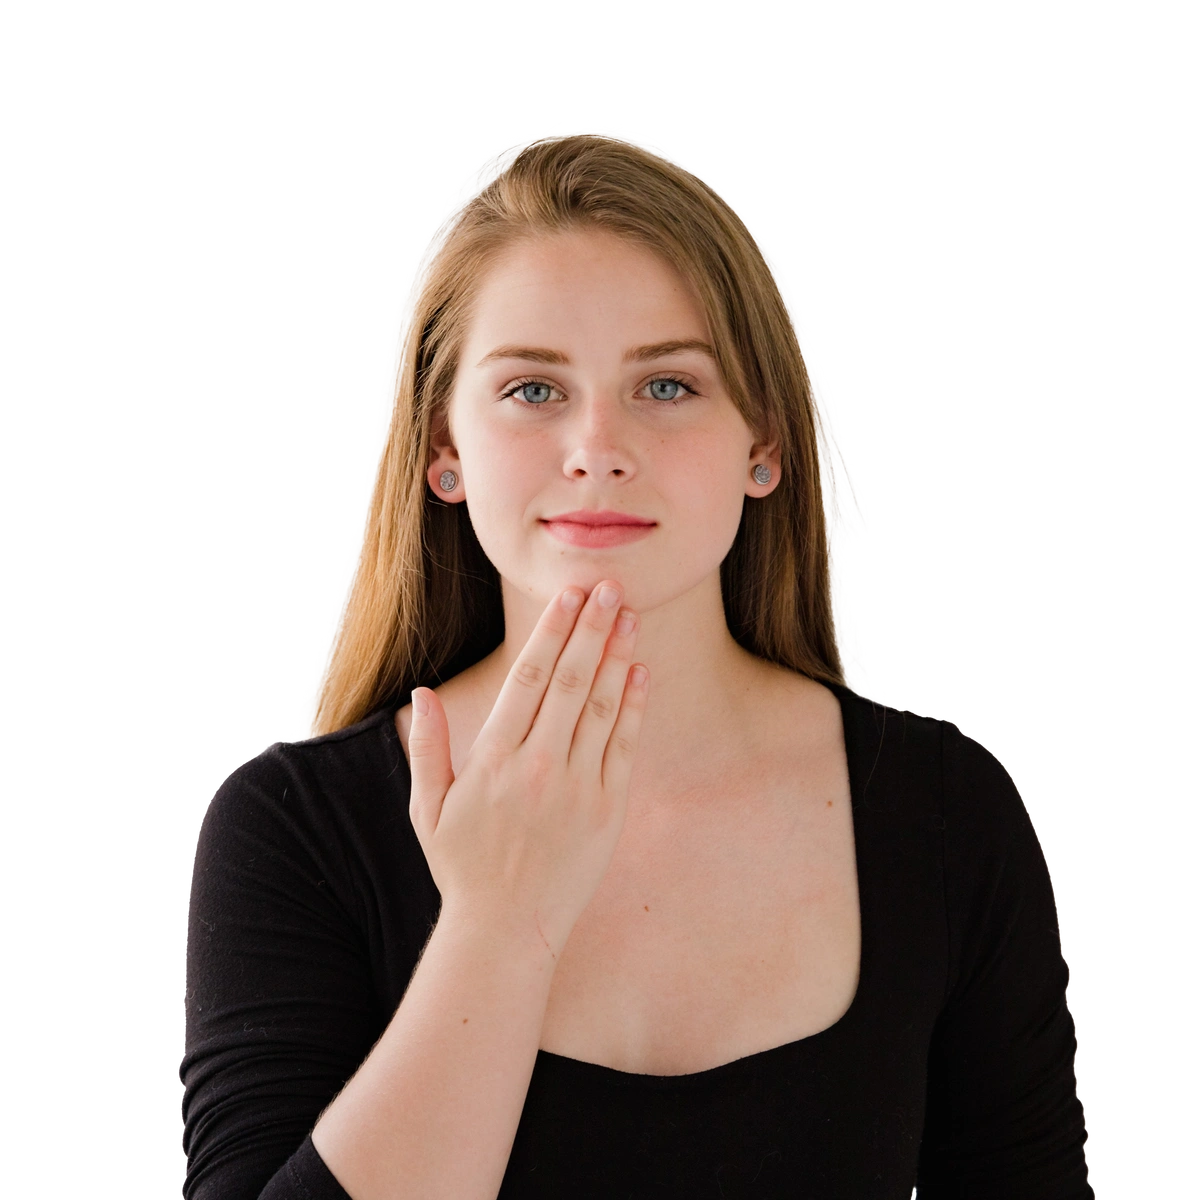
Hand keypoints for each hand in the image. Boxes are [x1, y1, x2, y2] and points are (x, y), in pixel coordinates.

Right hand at [407, 581, 647, 959]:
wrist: (508, 930)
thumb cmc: (464, 866)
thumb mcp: (429, 808)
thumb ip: (427, 747)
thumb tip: (421, 693)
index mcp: (494, 759)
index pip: (528, 678)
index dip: (552, 631)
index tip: (568, 596)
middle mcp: (538, 766)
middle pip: (571, 680)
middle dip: (591, 628)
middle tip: (610, 587)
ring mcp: (578, 787)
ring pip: (602, 706)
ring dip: (618, 656)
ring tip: (631, 617)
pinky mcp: (608, 809)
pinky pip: (625, 746)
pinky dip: (635, 705)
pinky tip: (641, 672)